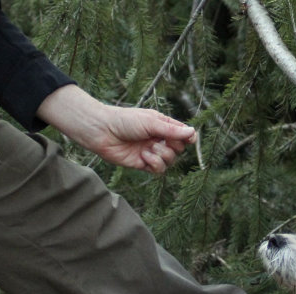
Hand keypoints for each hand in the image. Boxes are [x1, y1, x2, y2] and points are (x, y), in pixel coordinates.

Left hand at [37, 85, 196, 173]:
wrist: (102, 132)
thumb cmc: (124, 121)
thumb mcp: (151, 122)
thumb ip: (172, 130)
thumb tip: (193, 133)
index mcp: (162, 126)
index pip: (183, 134)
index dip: (188, 138)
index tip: (188, 140)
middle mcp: (158, 139)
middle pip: (179, 149)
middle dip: (173, 146)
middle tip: (160, 141)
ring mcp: (152, 152)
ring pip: (170, 161)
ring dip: (162, 155)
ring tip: (148, 149)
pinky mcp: (143, 164)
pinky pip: (159, 169)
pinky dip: (154, 163)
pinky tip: (144, 156)